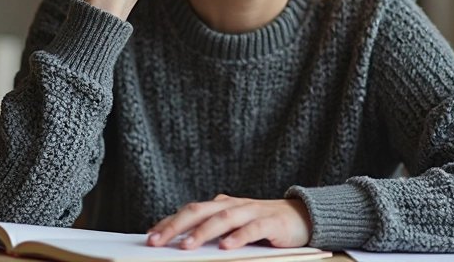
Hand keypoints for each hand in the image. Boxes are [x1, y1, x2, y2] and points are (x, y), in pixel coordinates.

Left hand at [146, 195, 311, 250]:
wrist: (302, 217)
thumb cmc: (262, 225)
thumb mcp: (234, 228)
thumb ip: (212, 233)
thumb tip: (183, 245)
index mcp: (221, 205)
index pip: (189, 211)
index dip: (169, 222)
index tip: (150, 236)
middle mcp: (233, 205)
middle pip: (200, 211)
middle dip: (176, 225)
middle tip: (157, 241)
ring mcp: (252, 211)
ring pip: (223, 219)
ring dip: (203, 232)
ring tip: (186, 246)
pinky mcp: (271, 222)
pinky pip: (253, 228)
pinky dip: (238, 237)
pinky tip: (225, 247)